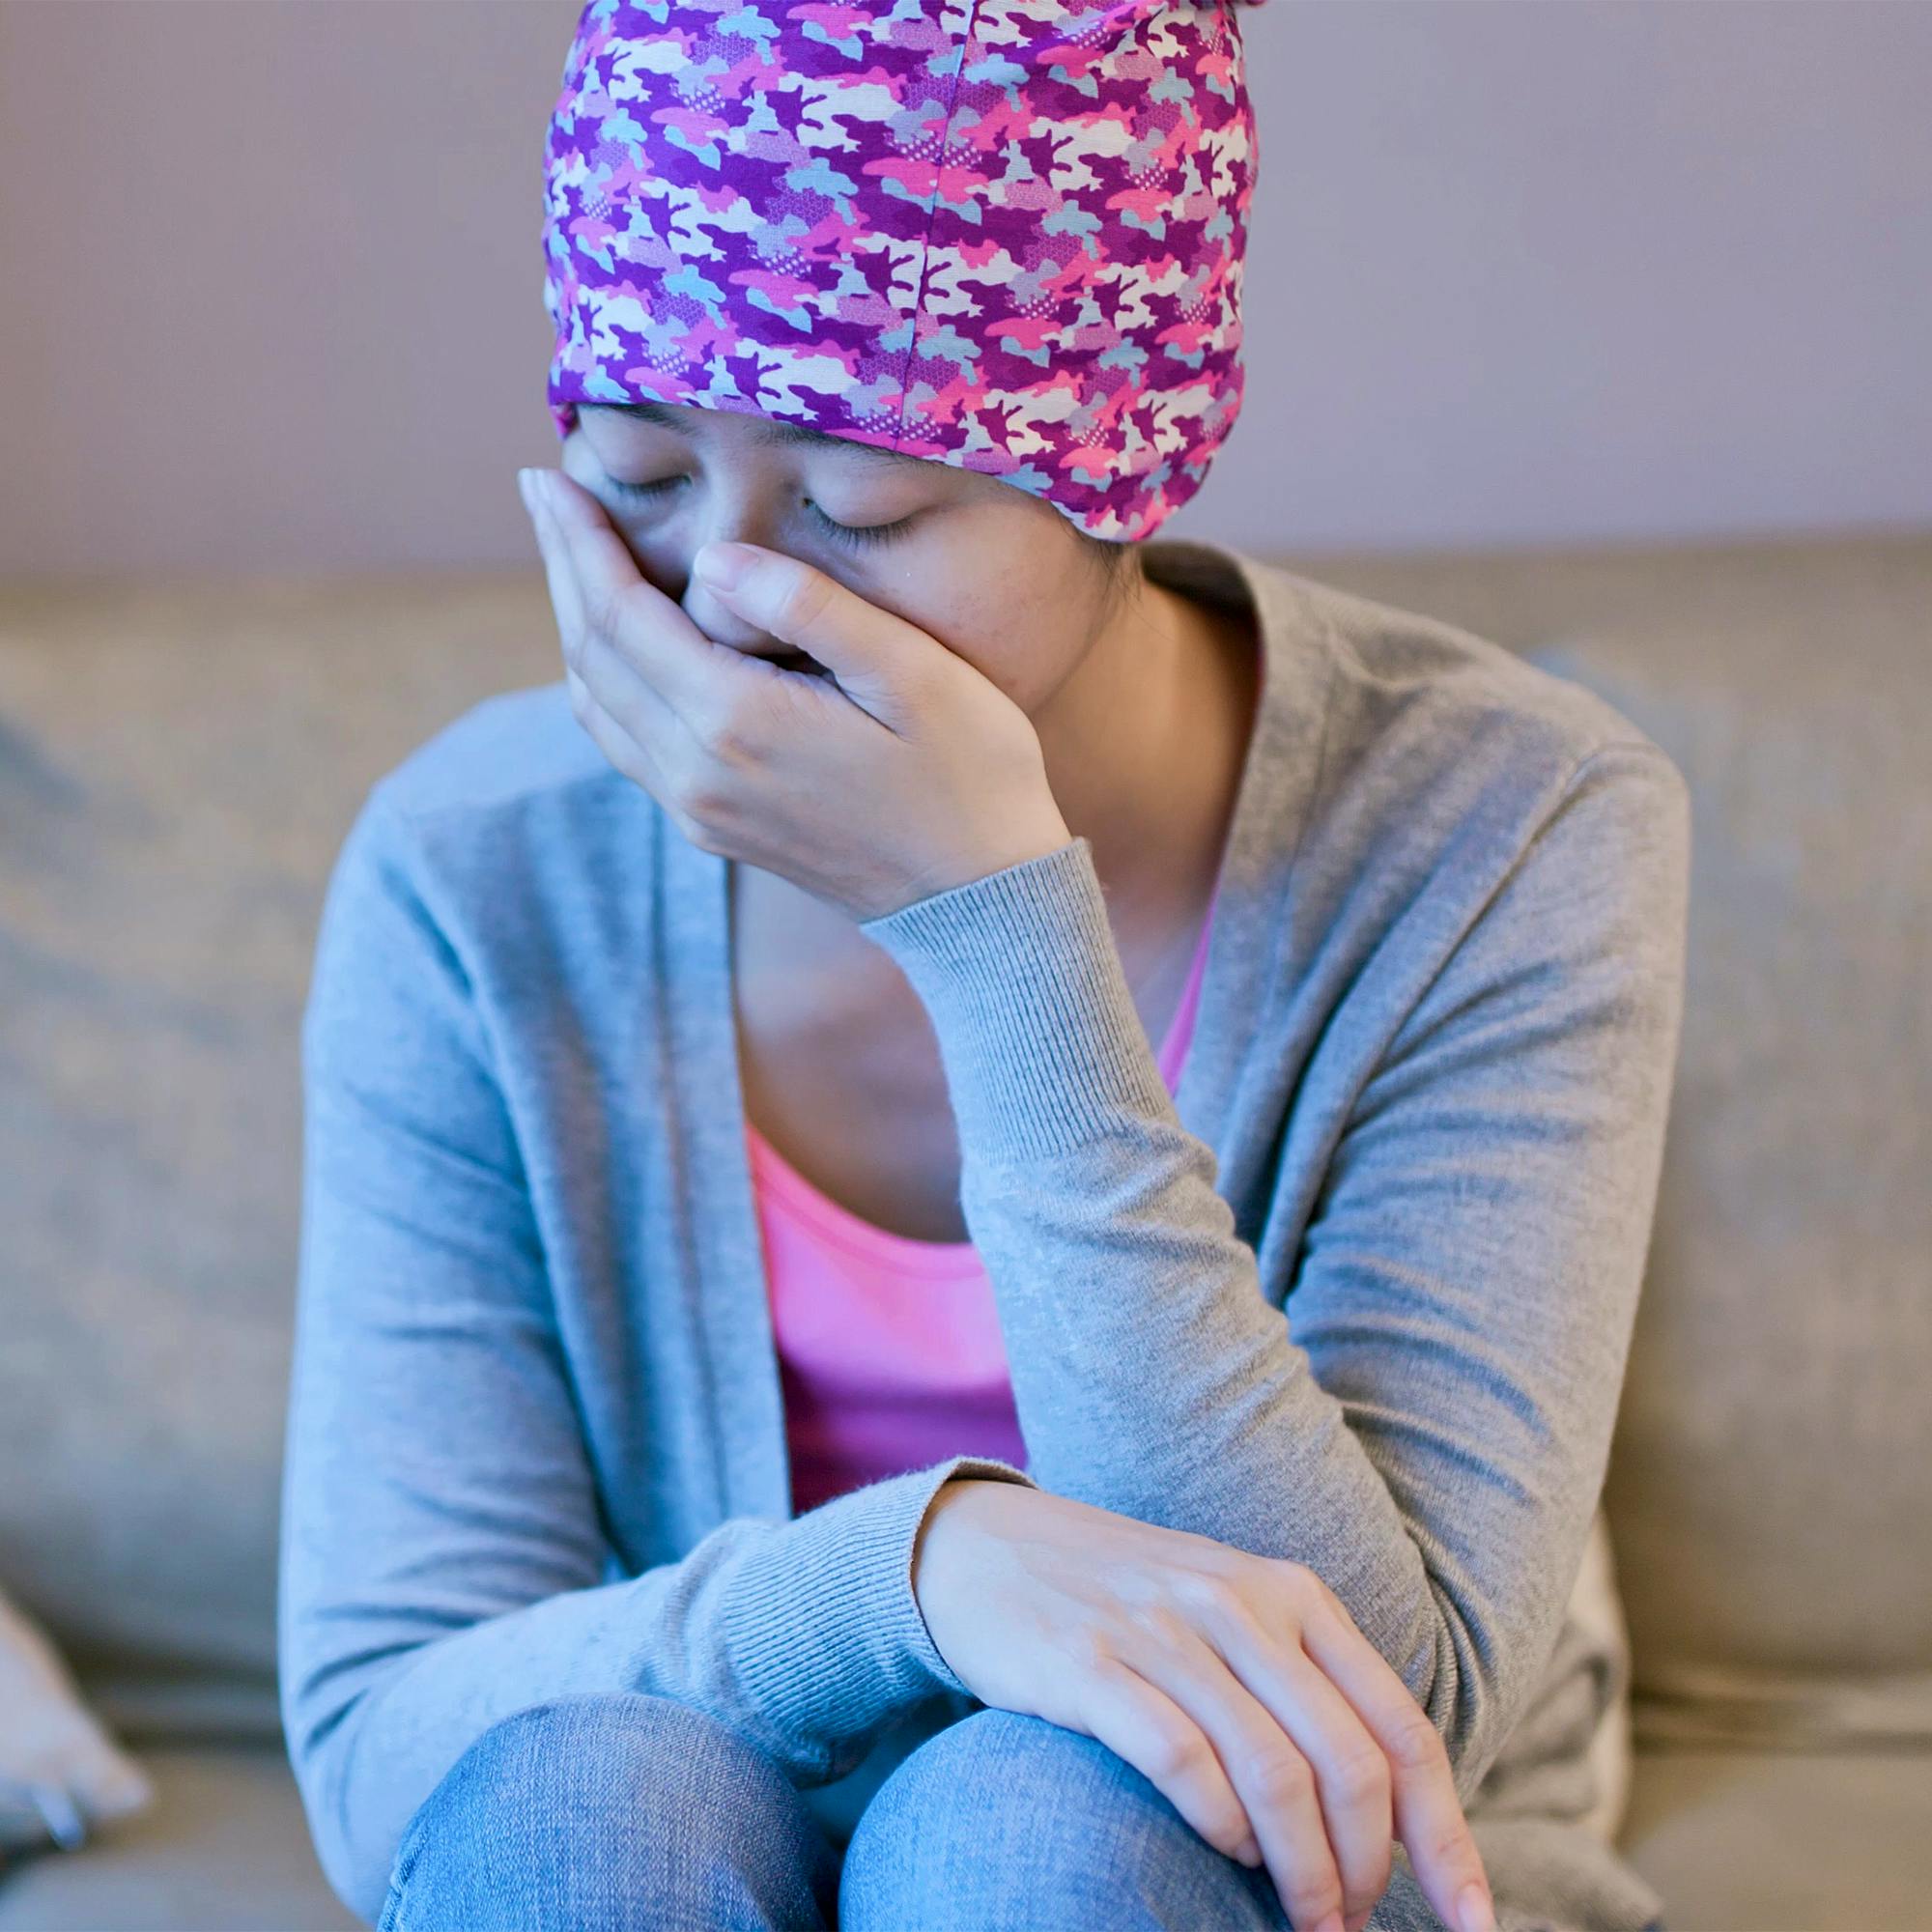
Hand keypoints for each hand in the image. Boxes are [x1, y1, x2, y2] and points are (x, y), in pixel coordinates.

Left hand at [518, 466, 1073, 923]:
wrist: (979, 902)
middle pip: (591, 657)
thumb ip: (813, 609)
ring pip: (597, 705)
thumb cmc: (969, 777)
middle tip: (540, 494)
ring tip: (572, 557)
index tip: (546, 477)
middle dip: (563, 569)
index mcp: (737, 723)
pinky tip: (619, 644)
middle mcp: (697, 773)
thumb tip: (717, 557)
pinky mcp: (714, 827)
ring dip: (575, 626)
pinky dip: (604, 681)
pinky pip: (627, 744)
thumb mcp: (916, 676)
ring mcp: (699, 808)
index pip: (619, 615)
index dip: (578, 541)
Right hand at [912, 1479, 1498, 1931]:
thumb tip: (1385, 1816)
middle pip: (1349, 1764)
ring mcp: (1164, 1630)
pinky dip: (1218, 1825)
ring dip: (1301, 1873)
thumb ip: (1304, 1686)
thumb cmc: (1126, 1600)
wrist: (988, 1546)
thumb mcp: (1231, 1613)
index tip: (1473, 1922)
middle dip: (1365, 1870)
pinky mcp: (1090, 1663)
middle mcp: (1239, 1603)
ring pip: (1275, 1775)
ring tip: (1301, 1917)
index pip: (1402, 1730)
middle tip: (1347, 1926)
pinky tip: (1225, 1849)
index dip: (1447, 1839)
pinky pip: (1181, 1761)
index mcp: (1292, 1594)